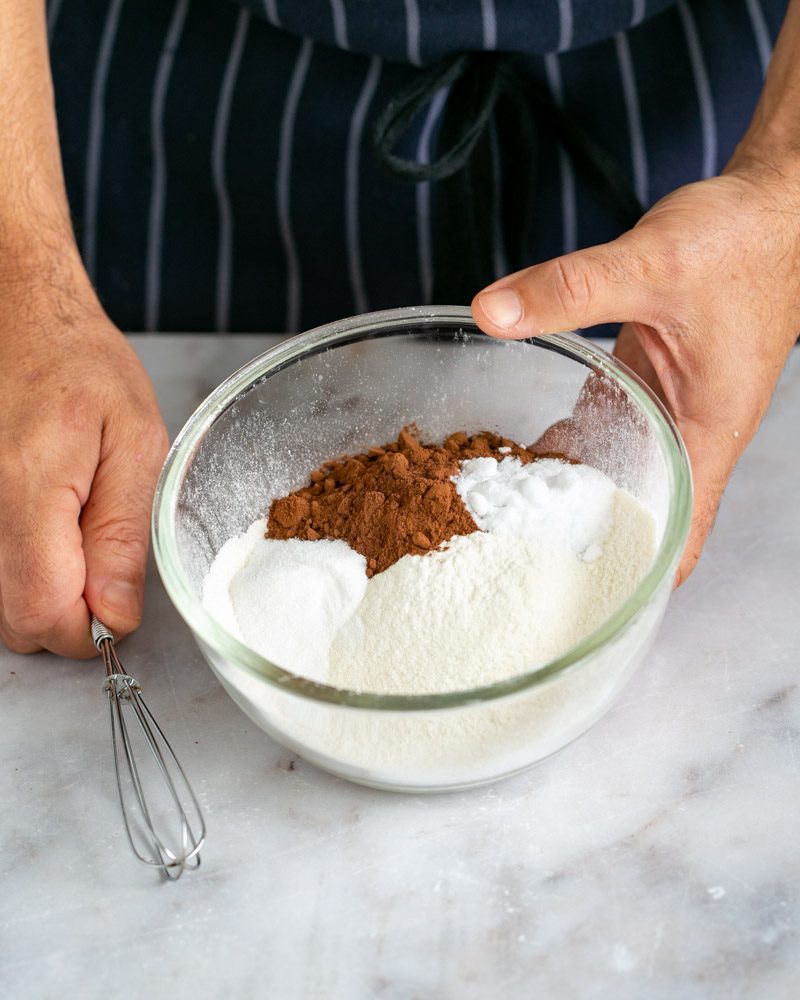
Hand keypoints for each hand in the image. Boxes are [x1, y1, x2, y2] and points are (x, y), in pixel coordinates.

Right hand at [0, 286, 167, 657]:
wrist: (14, 316)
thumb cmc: (79, 365)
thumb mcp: (133, 443)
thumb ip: (122, 536)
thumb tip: (115, 616)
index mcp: (24, 488)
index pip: (43, 613)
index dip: (88, 629)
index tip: (116, 605)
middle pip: (13, 622)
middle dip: (66, 614)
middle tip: (98, 555)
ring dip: (40, 590)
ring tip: (68, 526)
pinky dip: (15, 567)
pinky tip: (39, 524)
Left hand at [472, 164, 799, 583]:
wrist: (771, 206)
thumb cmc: (742, 242)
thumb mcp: (653, 263)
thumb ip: (570, 288)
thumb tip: (492, 312)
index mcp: (706, 435)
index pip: (679, 539)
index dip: (635, 581)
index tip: (577, 606)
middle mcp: (685, 436)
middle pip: (634, 518)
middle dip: (579, 545)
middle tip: (508, 568)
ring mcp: (664, 412)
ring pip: (613, 476)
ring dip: (565, 497)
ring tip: (499, 524)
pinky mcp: (645, 383)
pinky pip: (601, 430)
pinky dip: (564, 446)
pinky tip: (517, 453)